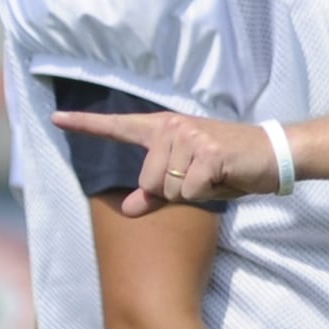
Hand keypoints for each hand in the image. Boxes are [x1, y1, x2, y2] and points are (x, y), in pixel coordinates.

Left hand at [51, 110, 275, 215]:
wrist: (272, 154)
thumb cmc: (229, 166)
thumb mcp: (189, 178)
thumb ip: (157, 192)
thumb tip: (129, 209)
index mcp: (165, 128)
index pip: (119, 126)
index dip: (85, 125)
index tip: (56, 119)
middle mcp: (174, 127)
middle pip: (147, 181)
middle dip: (173, 191)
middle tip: (201, 178)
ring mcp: (190, 138)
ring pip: (167, 189)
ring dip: (191, 193)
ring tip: (213, 176)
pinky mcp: (207, 155)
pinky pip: (188, 193)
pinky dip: (206, 195)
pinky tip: (223, 179)